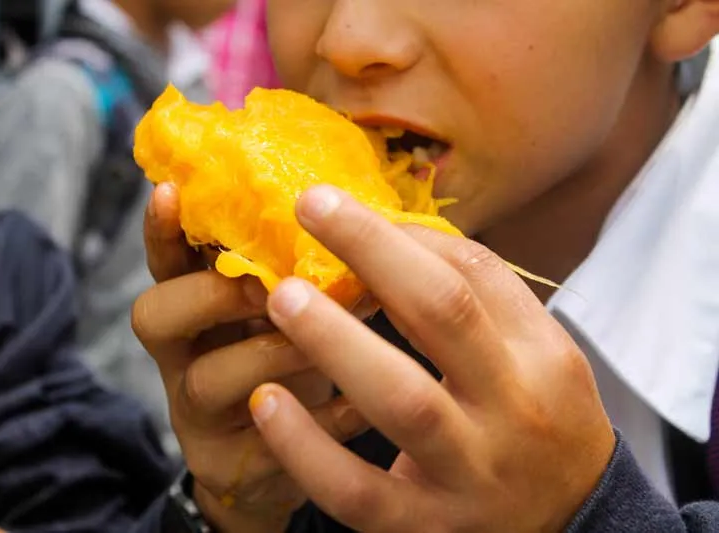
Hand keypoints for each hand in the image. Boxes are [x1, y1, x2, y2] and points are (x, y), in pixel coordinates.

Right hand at [134, 184, 368, 531]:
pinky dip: (319, 418)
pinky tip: (360, 404)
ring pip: (206, 380)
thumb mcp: (278, 311)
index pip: (163, 261)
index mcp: (193, 308)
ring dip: (274, 353)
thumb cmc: (290, 360)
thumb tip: (335, 204)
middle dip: (215, 292)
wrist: (292, 458)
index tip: (173, 191)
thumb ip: (285, 269)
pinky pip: (263, 443)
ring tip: (331, 344)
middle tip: (272, 284)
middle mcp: (180, 357)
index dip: (161, 229)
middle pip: (155, 315)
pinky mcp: (225, 466)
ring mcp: (196, 416)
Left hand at [249, 185, 615, 532]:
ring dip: (334, 341)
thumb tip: (385, 233)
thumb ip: (473, 295)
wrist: (573, 521)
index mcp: (540, 354)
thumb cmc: (540, 417)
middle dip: (373, 254)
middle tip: (307, 211)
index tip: (330, 203)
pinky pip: (358, 493)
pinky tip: (267, 403)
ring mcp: (470, 473)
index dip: (395, 233)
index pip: (473, 274)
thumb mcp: (533, 352)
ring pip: (402, 401)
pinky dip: (306, 448)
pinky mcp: (426, 525)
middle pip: (443, 315)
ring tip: (281, 299)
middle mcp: (513, 407)